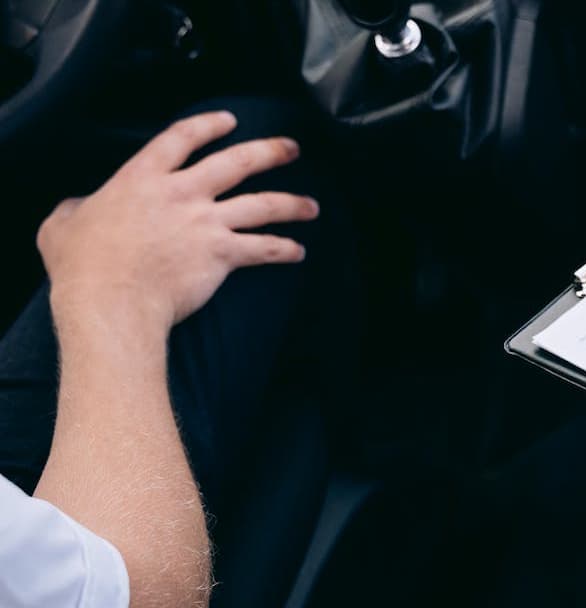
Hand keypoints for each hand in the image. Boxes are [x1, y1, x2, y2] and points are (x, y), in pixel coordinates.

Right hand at [38, 110, 317, 332]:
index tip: (230, 121)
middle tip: (291, 149)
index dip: (209, 125)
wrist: (112, 299)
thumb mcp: (64, 223)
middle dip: (270, 152)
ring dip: (292, 204)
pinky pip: (264, 248)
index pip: (182, 137)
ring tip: (312, 206)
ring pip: (263, 204)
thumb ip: (77, 208)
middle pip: (238, 162)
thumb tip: (78, 209)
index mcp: (143, 177)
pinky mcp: (223, 254)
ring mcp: (206, 222)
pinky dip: (284, 249)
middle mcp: (182, 193)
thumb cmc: (84, 265)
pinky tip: (298, 251)